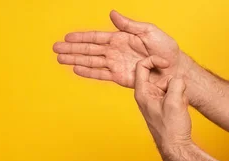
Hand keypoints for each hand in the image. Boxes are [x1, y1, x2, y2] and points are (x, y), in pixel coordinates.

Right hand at [53, 10, 185, 89]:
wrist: (173, 70)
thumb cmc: (165, 49)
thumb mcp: (148, 31)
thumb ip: (128, 25)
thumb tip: (112, 14)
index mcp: (120, 38)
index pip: (96, 37)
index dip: (80, 37)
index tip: (66, 37)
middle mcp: (114, 51)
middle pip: (88, 49)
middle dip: (71, 49)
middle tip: (55, 48)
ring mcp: (115, 65)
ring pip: (90, 61)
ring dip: (74, 60)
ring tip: (59, 59)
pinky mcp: (118, 77)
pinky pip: (99, 74)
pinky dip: (87, 72)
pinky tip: (75, 69)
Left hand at [134, 56, 192, 156]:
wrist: (175, 145)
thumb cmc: (171, 127)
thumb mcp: (175, 102)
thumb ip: (176, 84)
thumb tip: (177, 78)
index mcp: (142, 92)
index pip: (142, 66)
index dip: (154, 60)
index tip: (167, 64)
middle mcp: (146, 94)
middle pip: (161, 75)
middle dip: (173, 83)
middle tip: (176, 97)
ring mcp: (155, 99)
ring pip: (170, 83)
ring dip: (178, 91)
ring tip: (178, 106)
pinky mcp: (163, 103)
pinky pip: (174, 92)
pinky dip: (180, 97)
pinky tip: (180, 108)